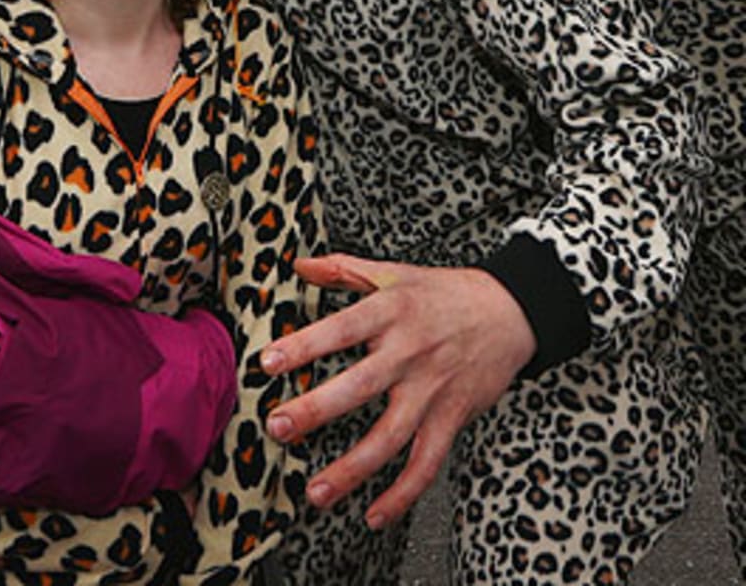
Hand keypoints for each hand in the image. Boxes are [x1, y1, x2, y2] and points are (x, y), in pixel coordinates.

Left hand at [260, 254, 535, 529]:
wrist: (510, 312)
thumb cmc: (444, 293)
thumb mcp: (392, 273)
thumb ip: (342, 269)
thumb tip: (299, 264)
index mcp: (390, 312)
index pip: (341, 329)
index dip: (304, 345)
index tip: (268, 361)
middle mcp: (410, 352)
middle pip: (359, 386)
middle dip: (316, 410)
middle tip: (278, 427)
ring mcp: (432, 389)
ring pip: (391, 436)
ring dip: (352, 468)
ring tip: (316, 490)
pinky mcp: (453, 417)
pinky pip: (427, 462)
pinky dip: (403, 493)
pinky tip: (375, 514)